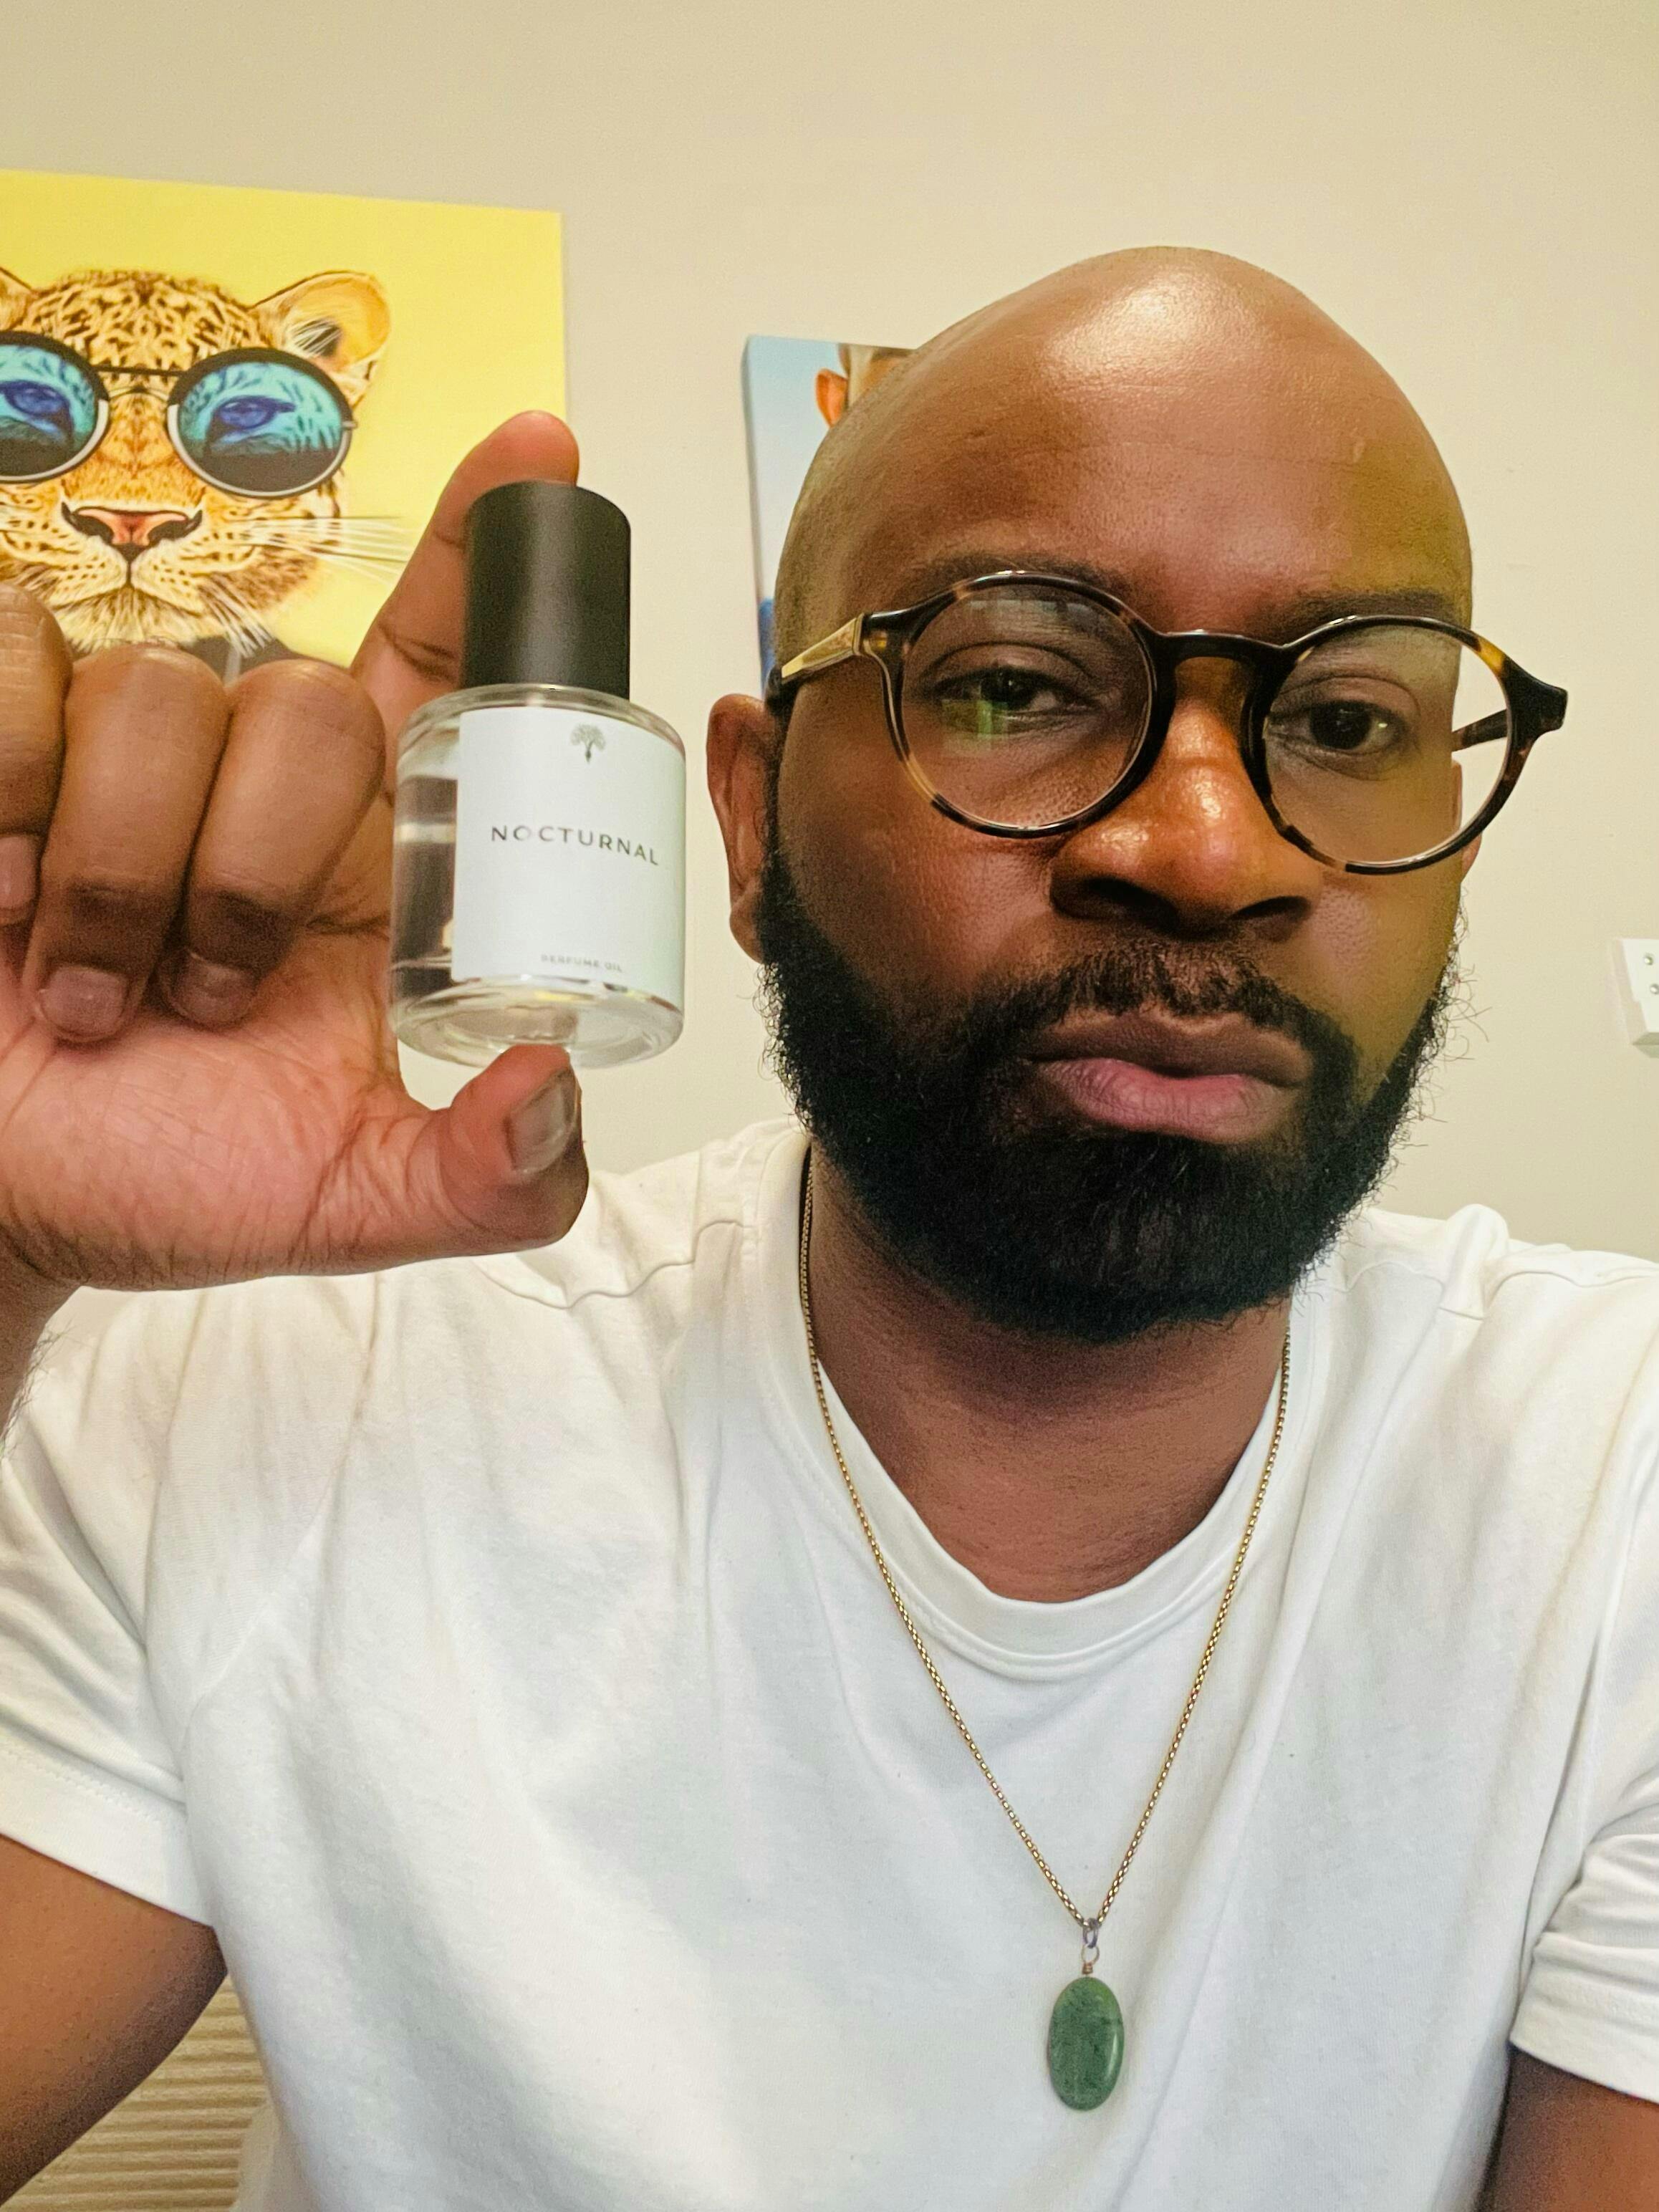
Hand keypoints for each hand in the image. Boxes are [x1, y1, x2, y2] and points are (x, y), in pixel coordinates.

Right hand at [0, 413, 589, 1297]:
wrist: (1, 1200)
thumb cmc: (163, 1177)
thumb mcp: (349, 1202)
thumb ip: (486, 1176)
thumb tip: (562, 1077)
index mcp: (373, 861)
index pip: (452, 673)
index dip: (490, 560)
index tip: (541, 453)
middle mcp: (260, 779)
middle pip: (309, 702)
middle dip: (250, 866)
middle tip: (202, 996)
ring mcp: (127, 746)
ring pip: (160, 691)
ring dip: (120, 866)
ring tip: (91, 986)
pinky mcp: (0, 730)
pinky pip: (16, 654)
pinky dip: (7, 782)